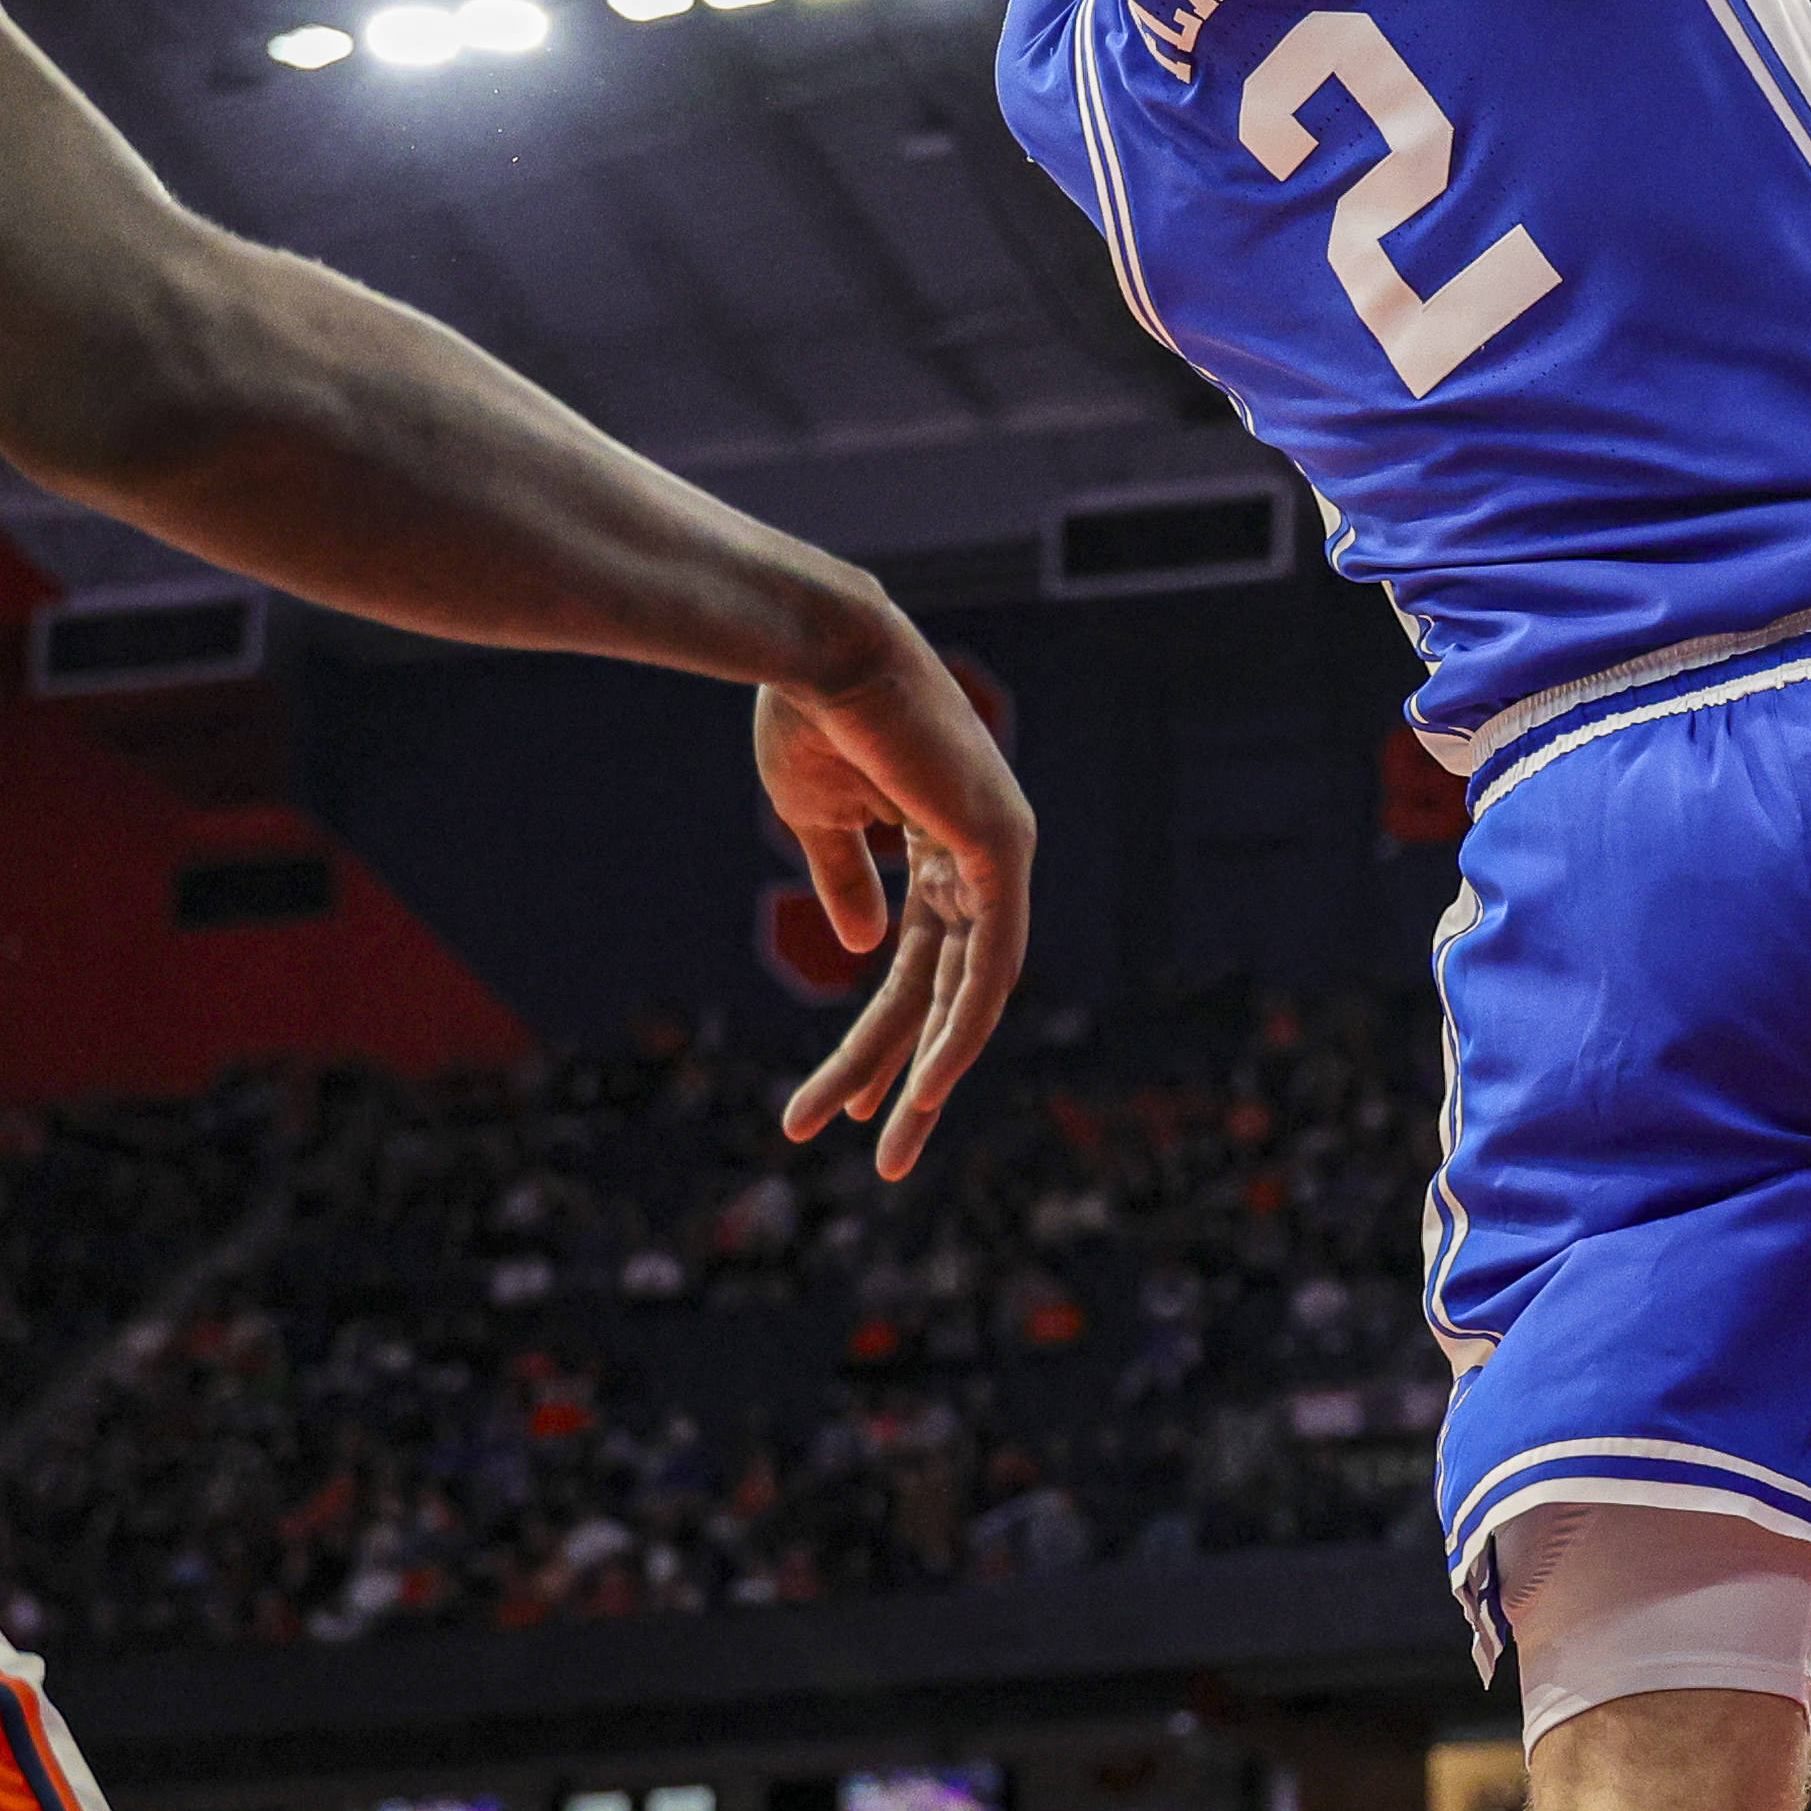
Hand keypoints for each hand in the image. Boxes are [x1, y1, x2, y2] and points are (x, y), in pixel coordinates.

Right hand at [755, 630, 1036, 1179]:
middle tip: (884, 1160)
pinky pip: (990, 964)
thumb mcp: (818, 818)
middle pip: (947, 993)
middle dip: (907, 1080)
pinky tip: (929, 1088)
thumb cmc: (809, 716)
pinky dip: (961, 1029)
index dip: (882, 1040)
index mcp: (939, 847)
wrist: (813, 649)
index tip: (840, 1107)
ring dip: (927, 1077)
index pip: (920, 965)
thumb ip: (846, 881)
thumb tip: (863, 947)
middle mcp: (982, 855)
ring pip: (971, 996)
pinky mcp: (1001, 846)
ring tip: (891, 1150)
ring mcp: (1001, 851)